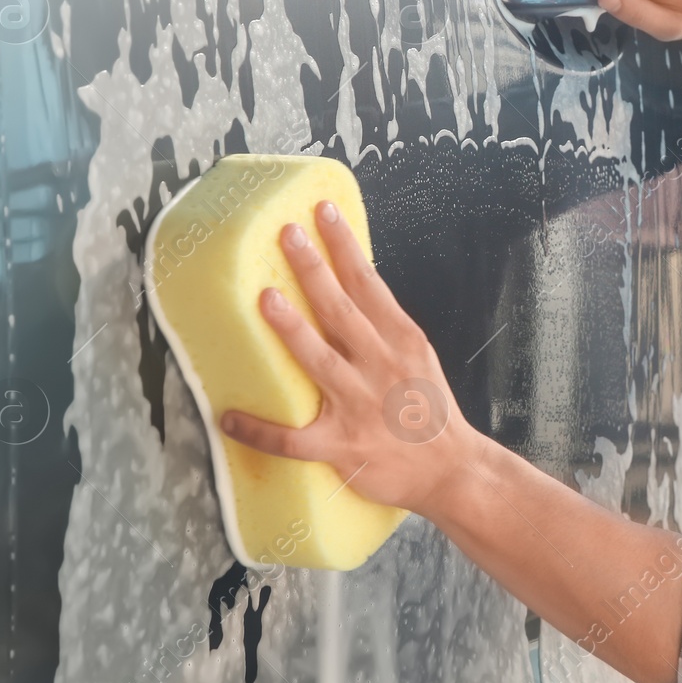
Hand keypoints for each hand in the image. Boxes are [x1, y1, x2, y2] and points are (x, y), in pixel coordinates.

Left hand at [219, 200, 478, 517]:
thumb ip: (385, 328)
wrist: (452, 470)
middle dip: (313, 270)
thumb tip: (348, 286)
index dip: (344, 246)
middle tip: (287, 235)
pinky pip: (294, 439)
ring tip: (266, 299)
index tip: (323, 212)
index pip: (369, 283)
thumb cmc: (430, 411)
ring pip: (320, 361)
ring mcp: (360, 406)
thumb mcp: (418, 357)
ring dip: (292, 329)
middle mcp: (381, 366)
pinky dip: (260, 430)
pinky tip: (228, 418)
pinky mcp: (342, 446)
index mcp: (402, 340)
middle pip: (341, 311)